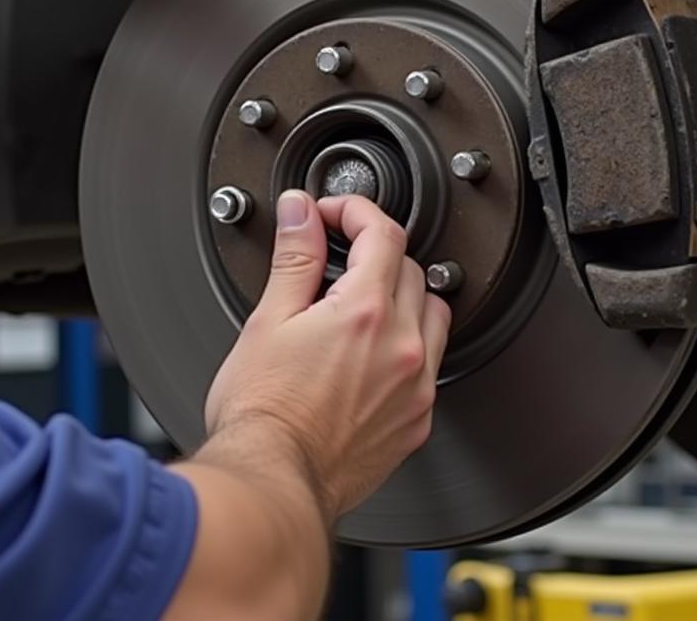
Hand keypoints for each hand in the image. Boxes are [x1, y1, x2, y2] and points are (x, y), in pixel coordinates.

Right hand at [205, 191, 451, 520]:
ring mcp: (415, 386)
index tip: (334, 214)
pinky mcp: (416, 420)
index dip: (356, 211)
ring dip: (404, 297)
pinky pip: (431, 364)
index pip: (384, 233)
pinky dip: (410, 346)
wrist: (273, 485)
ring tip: (362, 304)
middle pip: (412, 269)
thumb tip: (301, 212)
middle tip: (339, 258)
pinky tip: (374, 355)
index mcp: (365, 313)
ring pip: (434, 314)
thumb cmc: (262, 414)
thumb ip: (295, 257)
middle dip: (375, 252)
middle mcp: (402, 347)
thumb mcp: (269, 320)